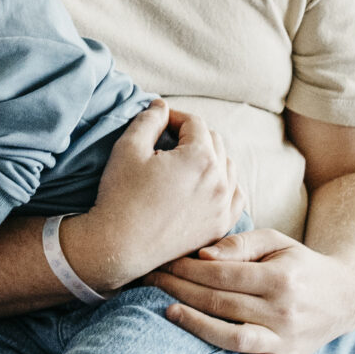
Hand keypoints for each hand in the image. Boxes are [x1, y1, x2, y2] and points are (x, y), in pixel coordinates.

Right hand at [85, 105, 244, 289]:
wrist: (119, 246)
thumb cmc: (120, 196)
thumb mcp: (128, 148)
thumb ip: (149, 119)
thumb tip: (162, 107)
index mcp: (201, 158)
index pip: (195, 123)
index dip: (174, 117)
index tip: (157, 122)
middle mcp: (220, 180)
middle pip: (214, 142)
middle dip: (192, 135)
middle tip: (168, 140)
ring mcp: (224, 206)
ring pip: (228, 166)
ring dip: (210, 157)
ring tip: (184, 162)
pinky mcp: (220, 226)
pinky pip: (235, 196)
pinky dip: (225, 185)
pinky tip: (207, 184)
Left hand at [153, 227, 354, 353]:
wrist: (344, 295)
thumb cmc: (299, 264)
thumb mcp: (276, 242)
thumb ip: (240, 244)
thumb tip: (203, 256)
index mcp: (280, 278)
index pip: (222, 273)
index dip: (187, 268)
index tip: (163, 262)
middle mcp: (283, 311)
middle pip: (221, 303)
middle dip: (181, 290)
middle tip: (152, 282)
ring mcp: (285, 340)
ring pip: (233, 337)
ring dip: (196, 327)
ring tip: (168, 313)